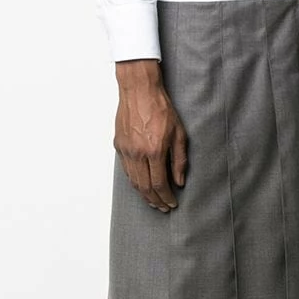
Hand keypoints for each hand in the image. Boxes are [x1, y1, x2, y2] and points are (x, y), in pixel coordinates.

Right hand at [113, 59, 188, 211]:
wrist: (139, 90)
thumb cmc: (161, 108)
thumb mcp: (179, 133)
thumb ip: (179, 159)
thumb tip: (179, 181)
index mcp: (154, 150)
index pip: (159, 184)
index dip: (166, 197)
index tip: (172, 203)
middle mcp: (138, 153)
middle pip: (144, 187)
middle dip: (155, 201)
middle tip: (163, 207)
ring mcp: (126, 150)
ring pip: (133, 181)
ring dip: (143, 194)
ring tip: (153, 201)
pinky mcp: (119, 145)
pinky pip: (126, 170)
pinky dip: (134, 181)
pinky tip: (142, 184)